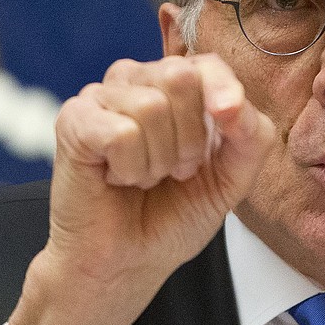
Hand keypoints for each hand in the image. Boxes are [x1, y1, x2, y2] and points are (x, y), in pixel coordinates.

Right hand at [3, 54, 275, 324]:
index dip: (224, 90)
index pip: (208, 64)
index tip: (228, 120)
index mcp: (179, 87)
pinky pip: (121, 132)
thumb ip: (250, 136)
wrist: (130, 261)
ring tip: (145, 177)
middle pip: (181, 78)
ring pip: (151, 107)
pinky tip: (118, 178)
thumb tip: (234, 104)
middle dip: (190, 139)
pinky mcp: (74, 120)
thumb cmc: (176, 213)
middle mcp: (139, 81)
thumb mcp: (233, 177)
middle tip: (174, 169)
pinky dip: (130, 168)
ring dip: (158, 161)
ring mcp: (102, 96)